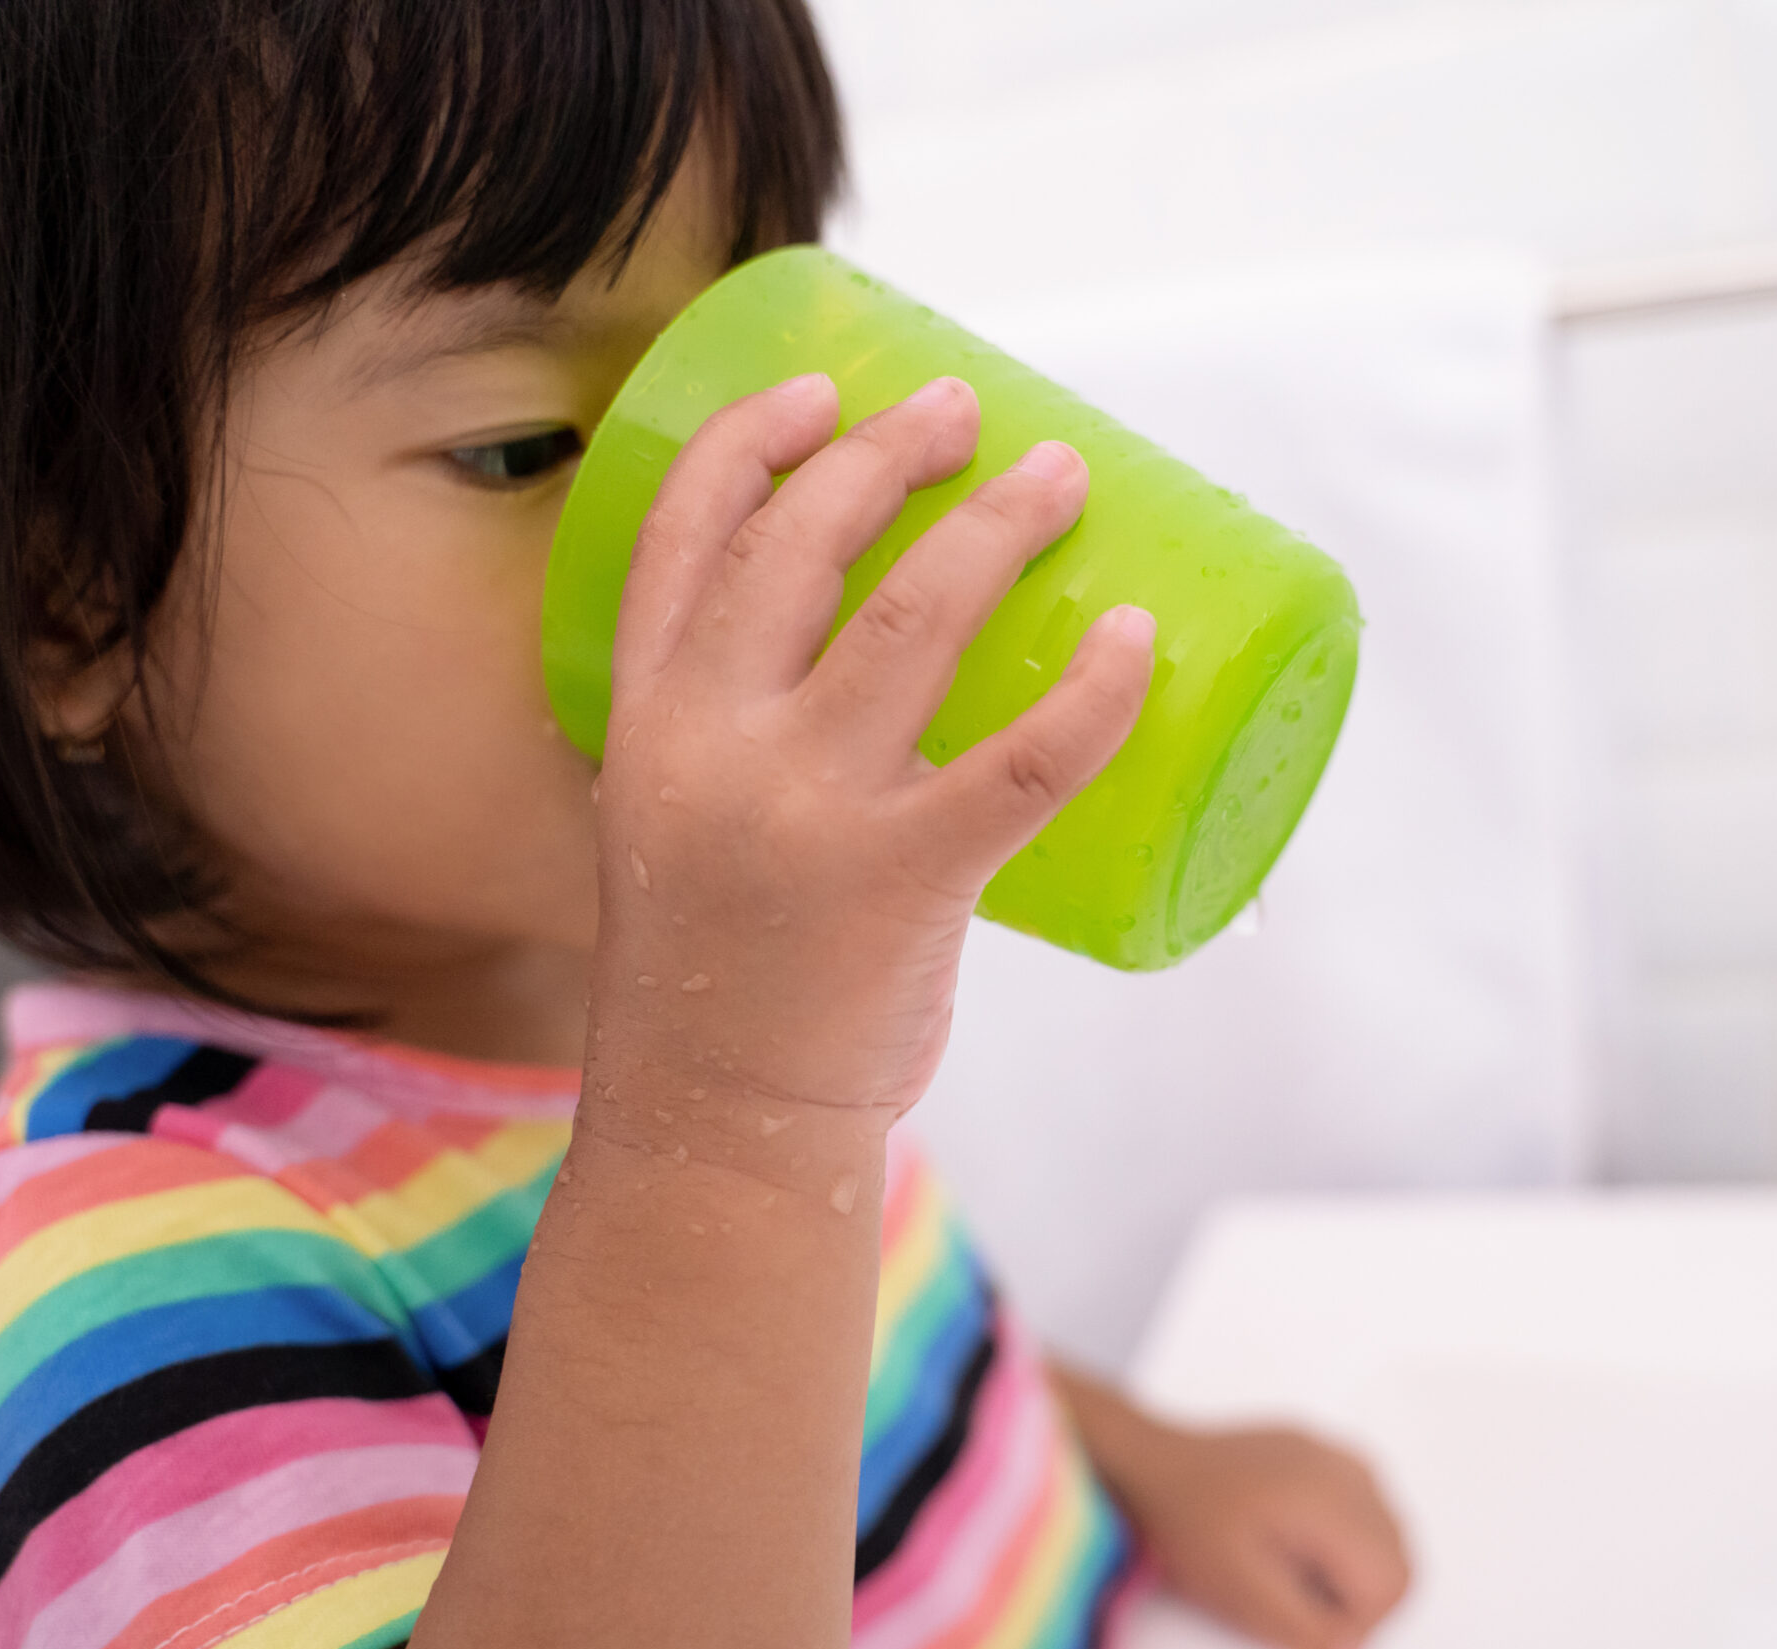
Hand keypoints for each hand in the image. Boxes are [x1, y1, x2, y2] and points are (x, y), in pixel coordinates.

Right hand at [585, 372, 1154, 1147]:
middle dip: (892, 454)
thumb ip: (739, 740)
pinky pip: (1023, 762)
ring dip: (996, 524)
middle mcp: (709, 748)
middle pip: (803, 547)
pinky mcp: (903, 881)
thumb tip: (884, 658)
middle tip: (966, 411)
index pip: (675, 537)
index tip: (819, 391)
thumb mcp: (677, 828)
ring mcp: (806, 813)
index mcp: (643, 724)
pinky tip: (1133, 637)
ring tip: (1060, 477)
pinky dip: (1091, 691)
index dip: (747, 442)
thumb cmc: (723, 973)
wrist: (719, 1128)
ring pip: (915, 618)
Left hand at [1056, 1372, 1411, 1648]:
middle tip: (1295, 1605)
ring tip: (1289, 1570)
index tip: (1307, 1629)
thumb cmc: (1185, 1524)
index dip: (1357, 1625)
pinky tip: (1291, 1541)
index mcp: (1334, 1499)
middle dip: (1358, 1598)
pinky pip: (1363, 1507)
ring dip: (1351, 1569)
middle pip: (1397, 1560)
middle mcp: (1348, 1469)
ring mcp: (1337, 1455)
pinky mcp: (1323, 1452)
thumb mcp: (1241, 1594)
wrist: (1148, 1465)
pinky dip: (1342, 1538)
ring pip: (1386, 1535)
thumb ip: (1305, 1633)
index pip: (1393, 1583)